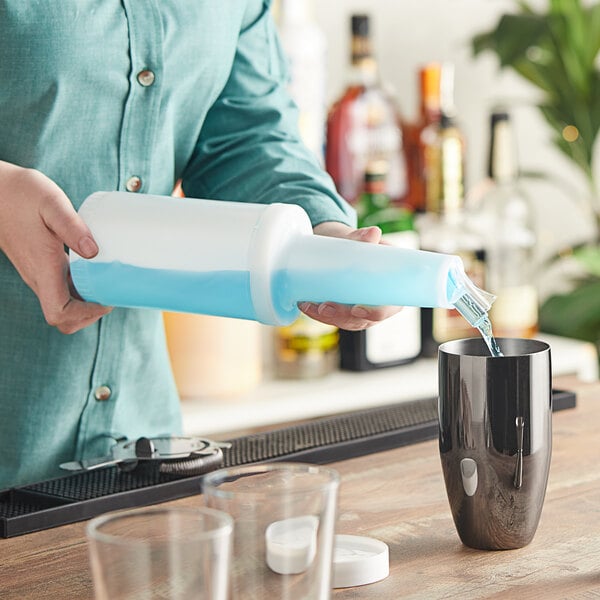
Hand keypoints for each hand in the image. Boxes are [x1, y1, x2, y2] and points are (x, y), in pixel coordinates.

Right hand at [0, 161, 111, 332]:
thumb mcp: (51, 204)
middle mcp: (38, 277)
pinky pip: (59, 290)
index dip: (85, 314)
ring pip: (60, 305)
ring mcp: (37, 273)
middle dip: (89, 315)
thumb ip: (72, 226)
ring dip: (85, 305)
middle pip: (63, 317)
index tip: (106, 299)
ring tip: (107, 284)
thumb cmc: (22, 193)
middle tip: (111, 294)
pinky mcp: (38, 266)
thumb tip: (93, 252)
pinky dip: (78, 291)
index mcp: (42, 267)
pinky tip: (93, 271)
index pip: (59, 313)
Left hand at [299, 221, 401, 330]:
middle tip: (325, 307)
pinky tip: (305, 305)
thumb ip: (363, 238)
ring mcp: (362, 309)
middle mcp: (378, 302)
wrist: (341, 244)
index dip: (376, 312)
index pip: (390, 307)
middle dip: (343, 316)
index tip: (357, 309)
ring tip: (309, 305)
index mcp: (391, 286)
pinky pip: (334, 318)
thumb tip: (373, 232)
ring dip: (327, 317)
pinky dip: (319, 314)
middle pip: (364, 318)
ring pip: (347, 321)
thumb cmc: (356, 243)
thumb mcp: (358, 238)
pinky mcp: (346, 311)